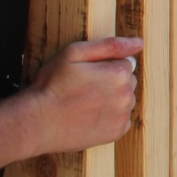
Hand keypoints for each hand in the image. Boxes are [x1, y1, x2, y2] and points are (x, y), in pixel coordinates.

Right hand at [22, 36, 141, 155]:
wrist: (37, 122)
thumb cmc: (52, 85)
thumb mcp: (74, 53)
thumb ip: (110, 45)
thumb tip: (139, 43)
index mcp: (119, 73)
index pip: (125, 63)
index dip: (105, 67)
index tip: (87, 74)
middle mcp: (126, 95)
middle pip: (127, 81)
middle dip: (111, 81)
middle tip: (85, 89)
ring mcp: (122, 115)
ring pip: (125, 100)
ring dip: (112, 99)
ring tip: (86, 103)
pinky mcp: (116, 133)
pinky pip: (122, 119)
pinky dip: (111, 117)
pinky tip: (92, 116)